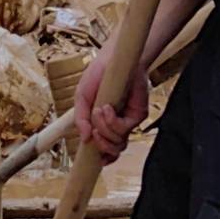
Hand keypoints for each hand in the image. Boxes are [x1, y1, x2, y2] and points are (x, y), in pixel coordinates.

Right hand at [72, 39, 149, 160]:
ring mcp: (128, 120)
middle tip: (94, 129)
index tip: (95, 159)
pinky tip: (107, 107)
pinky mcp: (138, 113)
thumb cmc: (98, 76)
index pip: (108, 150)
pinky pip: (125, 128)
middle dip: (102, 144)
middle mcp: (118, 125)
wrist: (113, 59)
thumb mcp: (82, 98)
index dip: (104, 158)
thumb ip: (81, 119)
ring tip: (99, 111)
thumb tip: (84, 139)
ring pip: (119, 142)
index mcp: (104, 125)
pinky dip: (112, 121)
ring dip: (105, 129)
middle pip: (114, 150)